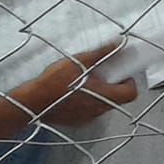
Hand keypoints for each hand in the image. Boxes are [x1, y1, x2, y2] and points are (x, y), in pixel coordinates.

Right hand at [24, 44, 138, 124]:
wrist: (32, 102)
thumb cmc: (56, 81)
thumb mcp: (80, 61)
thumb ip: (102, 52)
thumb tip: (118, 43)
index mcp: (104, 96)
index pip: (131, 93)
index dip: (130, 80)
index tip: (121, 70)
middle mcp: (99, 110)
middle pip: (117, 98)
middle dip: (113, 82)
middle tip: (102, 71)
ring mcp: (88, 118)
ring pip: (103, 104)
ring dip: (100, 91)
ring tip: (86, 79)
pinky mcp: (77, 120)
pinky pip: (90, 109)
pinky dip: (89, 99)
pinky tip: (75, 90)